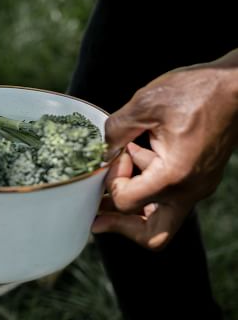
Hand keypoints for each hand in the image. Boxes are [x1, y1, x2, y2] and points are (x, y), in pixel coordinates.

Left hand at [92, 53, 237, 248]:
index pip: (128, 202)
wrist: (237, 84)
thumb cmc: (196, 91)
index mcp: (174, 175)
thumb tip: (100, 150)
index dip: (112, 182)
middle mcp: (190, 190)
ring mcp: (198, 187)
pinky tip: (138, 156)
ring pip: (162, 219)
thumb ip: (116, 130)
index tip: (117, 156)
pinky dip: (150, 187)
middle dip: (121, 226)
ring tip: (115, 177)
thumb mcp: (145, 104)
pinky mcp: (199, 178)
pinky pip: (171, 197)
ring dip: (134, 205)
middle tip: (96, 216)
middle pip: (153, 235)